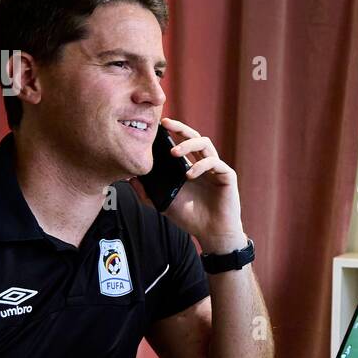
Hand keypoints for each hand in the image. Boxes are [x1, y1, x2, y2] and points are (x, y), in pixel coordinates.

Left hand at [131, 116, 244, 251]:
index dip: (172, 132)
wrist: (211, 233)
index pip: (182, 143)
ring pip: (205, 144)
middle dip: (180, 128)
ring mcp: (216, 168)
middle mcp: (204, 164)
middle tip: (165, 124)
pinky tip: (189, 174)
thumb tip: (130, 178)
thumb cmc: (190, 218)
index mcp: (190, 167)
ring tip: (174, 152)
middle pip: (194, 136)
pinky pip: (214, 162)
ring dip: (188, 144)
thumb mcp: (163, 203)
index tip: (157, 126)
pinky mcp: (227, 176)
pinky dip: (200, 166)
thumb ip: (147, 193)